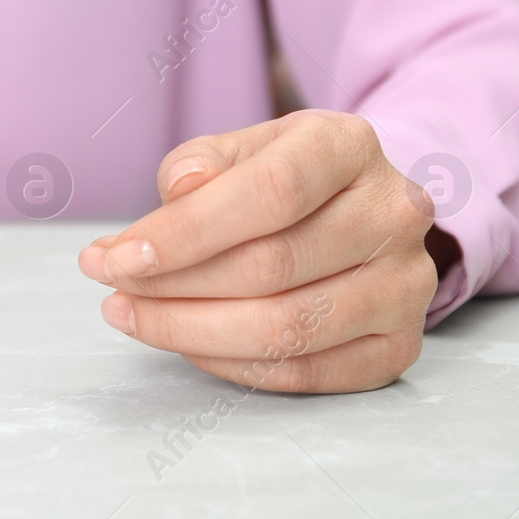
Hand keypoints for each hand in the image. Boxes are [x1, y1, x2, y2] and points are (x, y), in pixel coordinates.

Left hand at [77, 110, 438, 392]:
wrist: (356, 208)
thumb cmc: (283, 176)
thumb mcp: (239, 148)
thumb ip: (199, 164)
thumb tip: (178, 191)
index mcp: (349, 145)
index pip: (270, 192)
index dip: (186, 231)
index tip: (117, 256)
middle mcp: (393, 213)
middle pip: (272, 266)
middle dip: (173, 286)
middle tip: (112, 286)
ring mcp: (406, 283)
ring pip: (288, 328)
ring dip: (191, 331)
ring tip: (130, 314)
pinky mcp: (401, 345)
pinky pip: (306, 373)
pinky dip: (233, 365)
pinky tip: (184, 343)